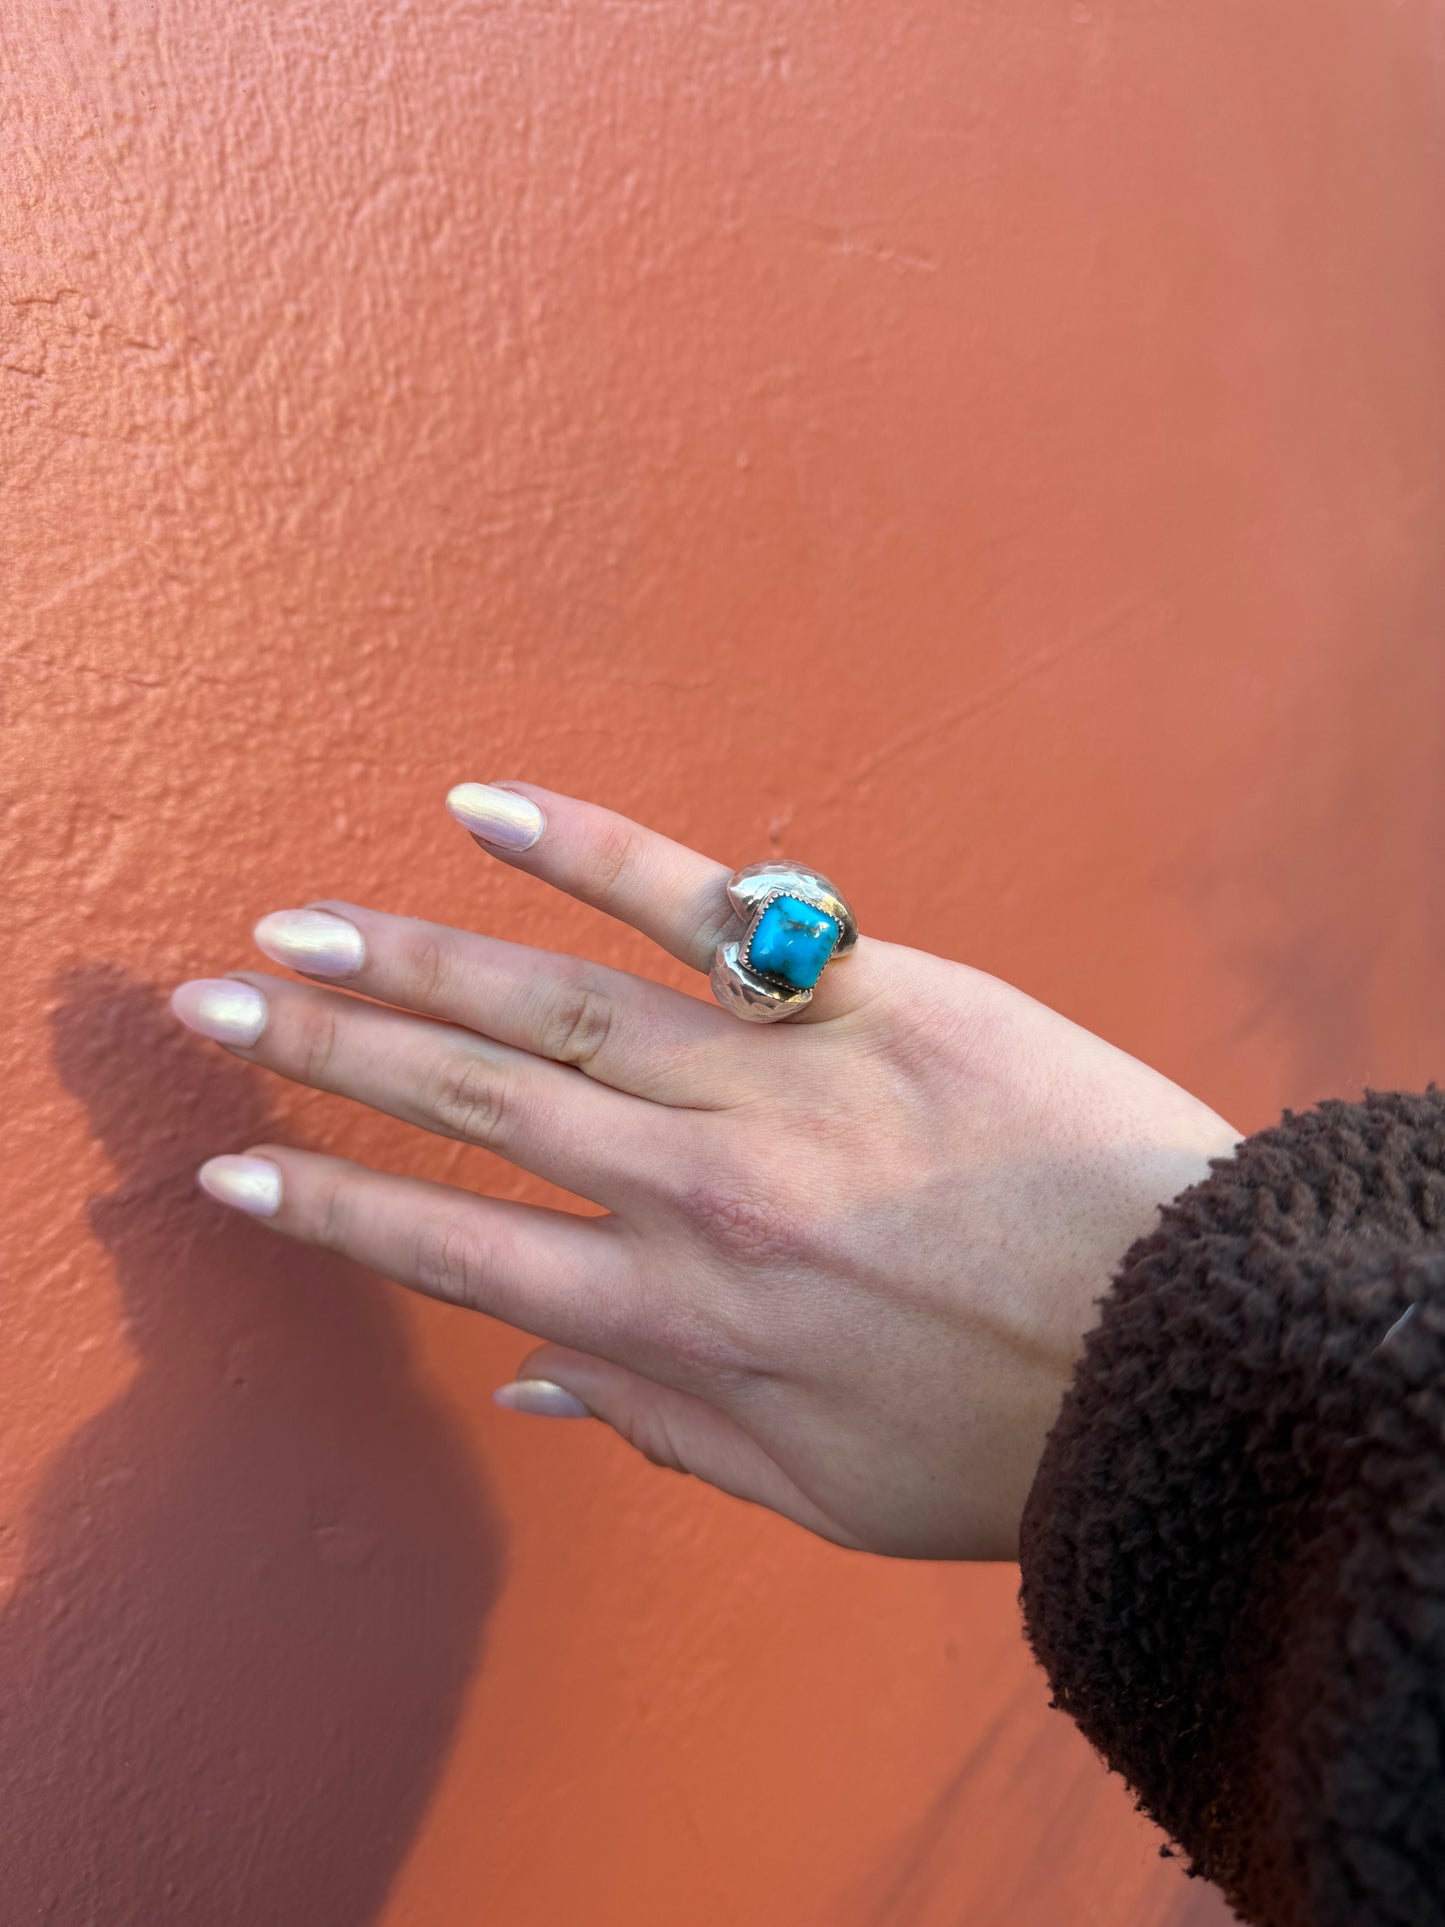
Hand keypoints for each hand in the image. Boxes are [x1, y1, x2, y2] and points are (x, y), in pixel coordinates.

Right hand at [171, 785, 1238, 1558]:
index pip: (463, 1250)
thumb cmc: (1015, 1431)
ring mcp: (776, 1083)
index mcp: (685, 1325)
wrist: (1193, 1339)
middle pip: (474, 1107)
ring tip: (293, 927)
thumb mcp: (827, 1491)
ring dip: (406, 964)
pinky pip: (704, 908)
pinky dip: (590, 852)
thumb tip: (533, 1385)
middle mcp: (699, 1197)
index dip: (336, 1205)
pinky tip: (483, 807)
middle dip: (323, 1057)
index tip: (238, 1166)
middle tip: (207, 1002)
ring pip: (552, 1005)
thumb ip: (666, 1434)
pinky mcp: (863, 992)